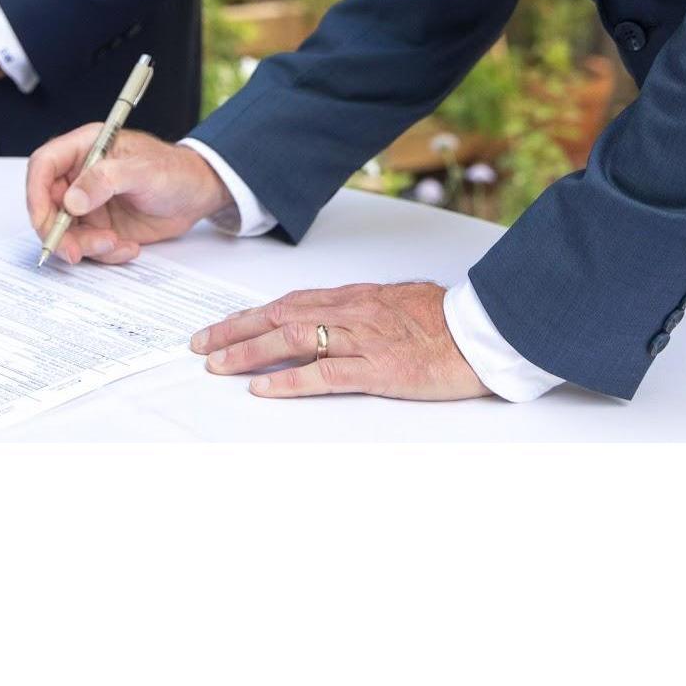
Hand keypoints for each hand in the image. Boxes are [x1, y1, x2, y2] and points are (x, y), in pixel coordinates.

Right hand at [25, 126, 230, 264]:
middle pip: (47, 204)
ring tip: (116, 244)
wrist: (197, 194)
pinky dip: (104, 254)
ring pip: (65, 231)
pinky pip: (87, 246)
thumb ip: (106, 179)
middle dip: (57, 232)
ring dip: (85, 246)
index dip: (35, 193)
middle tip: (75, 251)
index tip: (43, 221)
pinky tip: (129, 248)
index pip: (44, 165)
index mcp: (85, 147)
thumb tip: (71, 199)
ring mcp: (88, 202)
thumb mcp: (143, 170)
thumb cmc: (175, 170)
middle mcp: (80, 175)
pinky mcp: (99, 226)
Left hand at [191, 282, 487, 400]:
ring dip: (250, 352)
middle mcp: (351, 312)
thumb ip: (363, 310)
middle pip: (279, 315)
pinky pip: (325, 373)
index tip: (218, 328)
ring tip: (220, 365)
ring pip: (293, 338)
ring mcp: (363, 339)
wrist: (483, 331)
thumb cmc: (445, 321)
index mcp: (354, 298)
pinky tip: (264, 387)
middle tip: (201, 346)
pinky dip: (290, 380)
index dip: (248, 316)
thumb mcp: (396, 304)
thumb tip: (337, 316)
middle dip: (235, 331)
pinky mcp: (379, 368)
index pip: (288, 303)